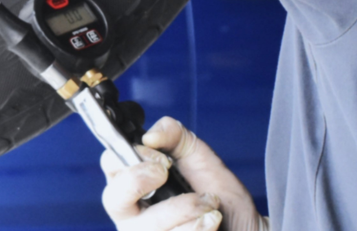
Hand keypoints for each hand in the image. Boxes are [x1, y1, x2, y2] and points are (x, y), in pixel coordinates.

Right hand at [101, 118, 265, 230]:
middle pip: (114, 199)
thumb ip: (175, 135)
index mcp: (134, 185)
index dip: (131, 158)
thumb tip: (150, 135)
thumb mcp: (199, 156)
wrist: (246, 228)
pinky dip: (197, 228)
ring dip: (186, 209)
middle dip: (140, 181)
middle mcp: (132, 215)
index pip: (110, 165)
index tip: (162, 159)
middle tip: (166, 173)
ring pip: (148, 226)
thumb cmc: (218, 195)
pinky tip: (211, 223)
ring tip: (210, 205)